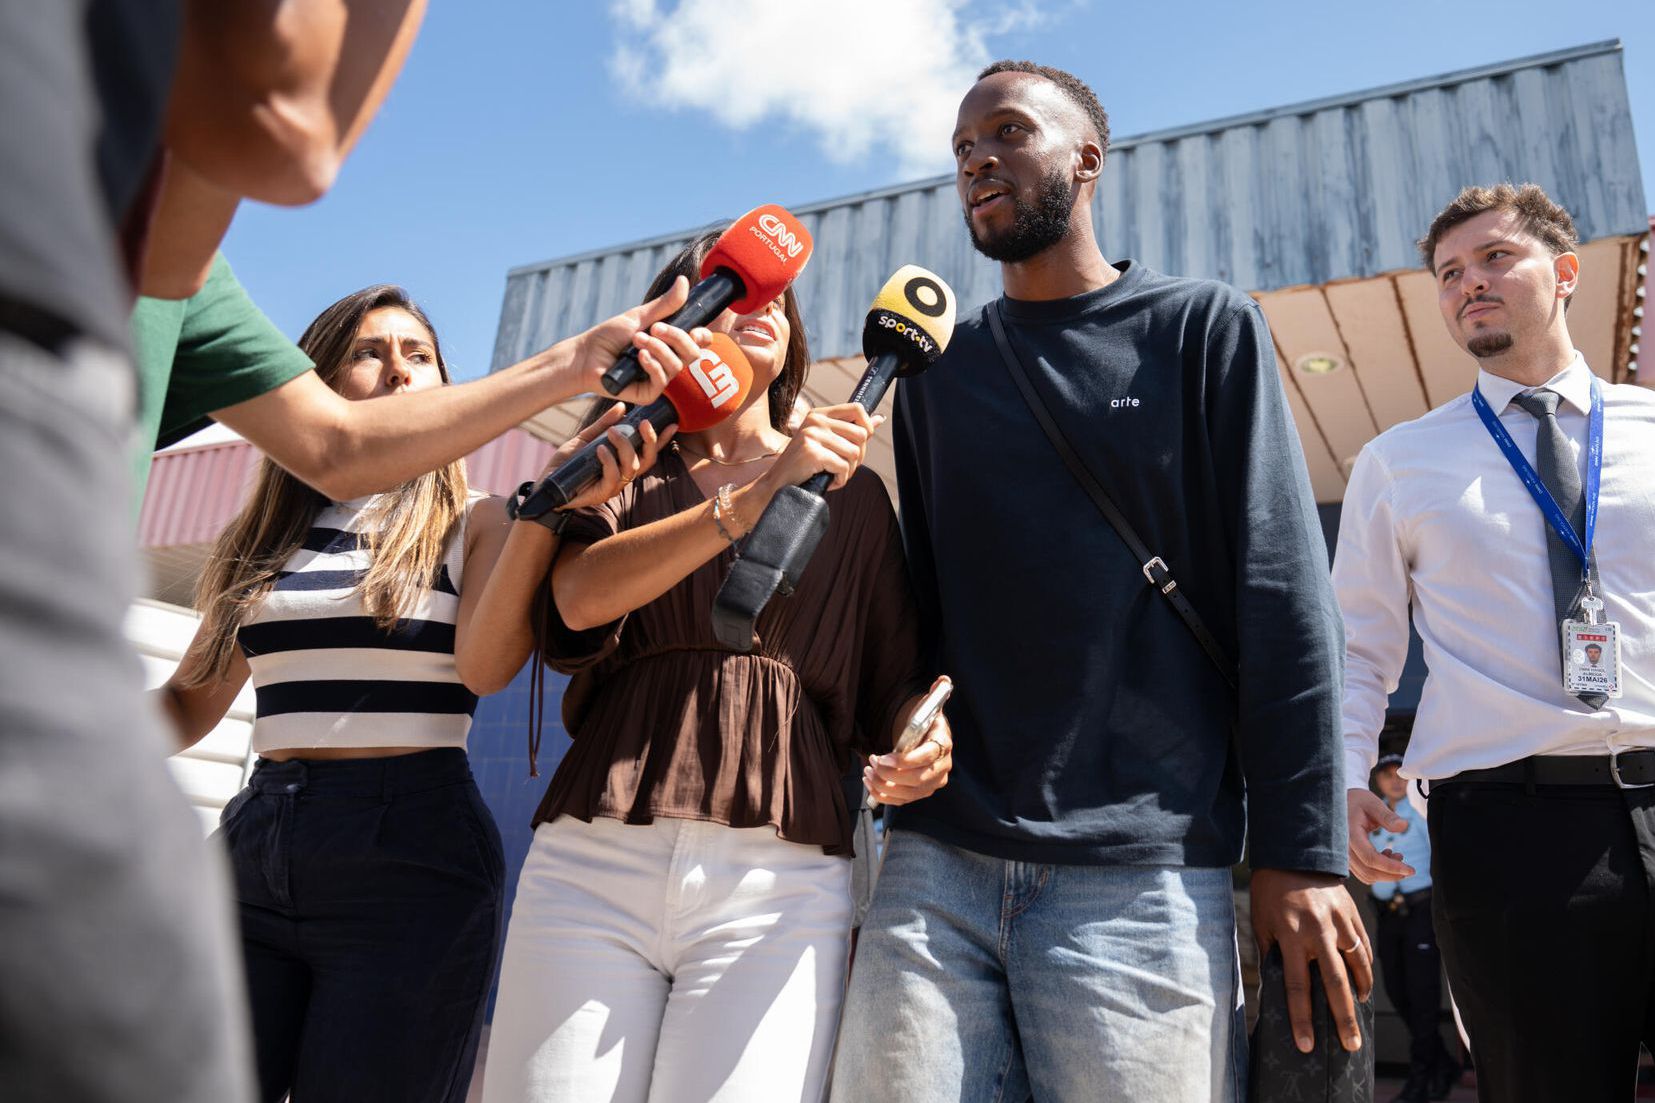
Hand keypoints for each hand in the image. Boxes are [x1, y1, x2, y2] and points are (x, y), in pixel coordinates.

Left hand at [540, 403, 675, 513]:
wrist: (545, 484)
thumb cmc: (566, 464)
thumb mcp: (586, 439)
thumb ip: (603, 425)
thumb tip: (622, 407)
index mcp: (622, 463)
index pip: (648, 451)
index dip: (662, 440)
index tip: (672, 423)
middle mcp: (622, 476)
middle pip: (648, 461)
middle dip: (650, 441)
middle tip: (643, 422)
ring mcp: (612, 487)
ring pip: (632, 468)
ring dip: (625, 447)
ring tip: (612, 432)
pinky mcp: (600, 495)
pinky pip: (612, 477)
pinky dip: (609, 461)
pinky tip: (600, 449)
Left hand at [566, 276, 712, 404]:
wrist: (585, 356)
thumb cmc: (609, 337)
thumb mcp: (639, 317)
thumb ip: (665, 305)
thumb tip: (684, 281)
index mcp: (670, 344)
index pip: (699, 343)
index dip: (702, 336)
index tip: (693, 328)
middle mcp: (668, 362)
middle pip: (693, 354)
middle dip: (676, 337)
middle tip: (653, 328)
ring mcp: (659, 379)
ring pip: (677, 366)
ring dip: (658, 349)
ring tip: (636, 340)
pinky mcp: (648, 394)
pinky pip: (662, 381)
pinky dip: (652, 365)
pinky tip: (639, 356)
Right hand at [757, 404, 883, 494]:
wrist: (777, 485)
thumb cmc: (804, 466)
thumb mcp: (825, 442)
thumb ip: (850, 430)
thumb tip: (879, 419)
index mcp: (819, 415)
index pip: (857, 408)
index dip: (867, 427)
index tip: (861, 443)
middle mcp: (815, 421)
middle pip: (861, 434)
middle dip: (858, 456)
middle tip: (843, 466)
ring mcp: (813, 435)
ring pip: (854, 453)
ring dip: (848, 470)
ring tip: (833, 474)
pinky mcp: (812, 453)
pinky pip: (843, 467)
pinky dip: (840, 480)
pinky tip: (827, 481)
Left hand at [864, 677, 953, 805]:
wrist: (922, 737)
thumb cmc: (922, 722)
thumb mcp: (928, 706)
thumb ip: (936, 693)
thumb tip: (943, 681)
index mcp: (943, 744)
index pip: (929, 757)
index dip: (906, 761)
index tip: (884, 757)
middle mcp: (942, 767)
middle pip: (918, 780)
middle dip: (891, 775)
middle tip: (872, 763)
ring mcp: (931, 783)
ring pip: (909, 793)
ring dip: (884, 786)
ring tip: (867, 771)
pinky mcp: (919, 793)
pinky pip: (902, 801)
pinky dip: (883, 796)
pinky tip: (870, 783)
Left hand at [1250, 868, 1372, 1054]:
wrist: (1294, 853)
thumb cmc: (1270, 893)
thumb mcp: (1261, 922)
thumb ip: (1271, 953)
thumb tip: (1275, 987)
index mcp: (1290, 936)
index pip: (1296, 987)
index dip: (1301, 1019)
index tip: (1306, 1045)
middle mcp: (1317, 931)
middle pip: (1334, 983)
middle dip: (1343, 1018)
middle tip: (1351, 1045)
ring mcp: (1339, 922)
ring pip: (1357, 965)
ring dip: (1360, 992)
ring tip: (1360, 1013)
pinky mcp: (1352, 913)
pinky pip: (1364, 945)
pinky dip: (1366, 966)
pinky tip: (1364, 982)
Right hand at [1346, 788, 1414, 883]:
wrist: (1340, 802)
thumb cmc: (1357, 801)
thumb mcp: (1373, 804)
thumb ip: (1388, 816)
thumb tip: (1404, 826)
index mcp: (1349, 835)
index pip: (1371, 858)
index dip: (1391, 867)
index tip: (1410, 870)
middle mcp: (1343, 849)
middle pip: (1368, 872)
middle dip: (1391, 874)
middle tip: (1408, 868)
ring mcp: (1343, 855)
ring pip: (1366, 875)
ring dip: (1385, 873)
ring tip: (1398, 856)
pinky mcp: (1347, 858)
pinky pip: (1362, 872)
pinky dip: (1378, 871)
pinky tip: (1386, 855)